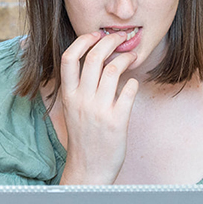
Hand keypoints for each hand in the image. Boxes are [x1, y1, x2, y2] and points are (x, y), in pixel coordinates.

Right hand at [57, 31, 138, 184]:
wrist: (89, 169)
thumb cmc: (83, 137)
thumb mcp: (72, 109)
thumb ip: (79, 87)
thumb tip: (94, 59)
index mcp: (69, 96)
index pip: (69, 58)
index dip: (83, 41)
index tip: (95, 35)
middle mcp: (82, 100)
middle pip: (94, 57)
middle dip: (110, 41)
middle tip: (120, 39)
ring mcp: (99, 110)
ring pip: (113, 70)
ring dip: (125, 58)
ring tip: (131, 58)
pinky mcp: (117, 121)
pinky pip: (129, 91)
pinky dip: (134, 82)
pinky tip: (133, 84)